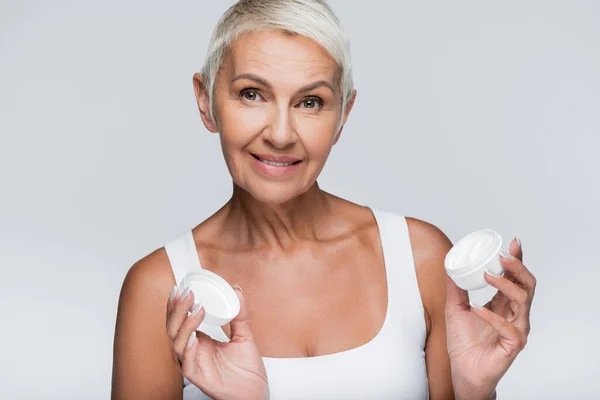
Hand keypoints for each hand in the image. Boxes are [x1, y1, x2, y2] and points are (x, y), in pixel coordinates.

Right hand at [166, 284, 268, 399]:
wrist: (256, 391)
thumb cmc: (247, 368)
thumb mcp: (244, 335)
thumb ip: (239, 314)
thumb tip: (236, 289)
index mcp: (199, 340)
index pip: (181, 320)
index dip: (178, 305)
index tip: (183, 287)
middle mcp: (193, 351)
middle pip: (174, 328)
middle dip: (177, 310)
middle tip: (188, 293)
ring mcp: (195, 364)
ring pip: (177, 344)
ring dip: (185, 325)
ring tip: (198, 308)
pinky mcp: (199, 378)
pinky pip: (187, 365)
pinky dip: (188, 350)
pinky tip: (194, 337)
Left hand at [445, 238, 535, 398]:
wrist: (463, 370)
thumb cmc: (464, 342)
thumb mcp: (454, 308)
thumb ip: (454, 288)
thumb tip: (449, 265)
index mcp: (504, 303)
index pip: (516, 277)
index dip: (518, 260)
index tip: (513, 243)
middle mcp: (515, 314)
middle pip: (527, 285)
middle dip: (518, 267)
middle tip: (502, 256)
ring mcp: (517, 329)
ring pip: (523, 302)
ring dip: (505, 285)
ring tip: (487, 276)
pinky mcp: (514, 344)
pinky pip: (507, 328)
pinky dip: (492, 316)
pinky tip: (477, 308)